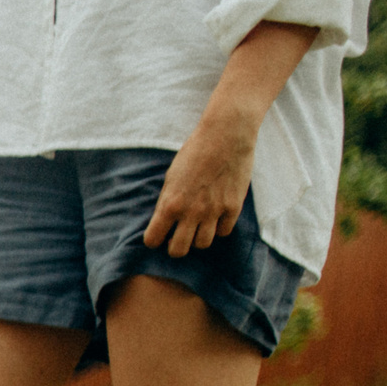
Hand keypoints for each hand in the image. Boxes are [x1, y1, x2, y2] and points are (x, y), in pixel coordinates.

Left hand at [144, 113, 254, 257]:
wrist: (226, 134)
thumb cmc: (195, 153)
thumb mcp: (171, 178)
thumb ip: (167, 202)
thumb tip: (163, 223)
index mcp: (170, 204)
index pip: (153, 240)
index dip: (154, 239)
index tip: (159, 233)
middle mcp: (191, 212)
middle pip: (178, 250)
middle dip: (175, 246)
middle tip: (178, 236)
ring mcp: (214, 211)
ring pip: (202, 244)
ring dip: (198, 238)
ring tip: (198, 226)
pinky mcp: (234, 207)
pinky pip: (223, 232)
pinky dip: (218, 228)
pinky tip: (216, 217)